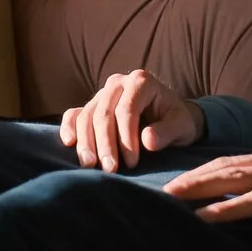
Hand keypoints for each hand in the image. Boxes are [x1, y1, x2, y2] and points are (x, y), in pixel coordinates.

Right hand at [58, 69, 203, 172]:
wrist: (170, 117)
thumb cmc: (177, 121)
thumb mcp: (182, 126)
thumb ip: (168, 132)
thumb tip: (147, 141)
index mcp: (141, 81)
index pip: (127, 110)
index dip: (127, 138)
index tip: (132, 163)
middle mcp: (118, 82)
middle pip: (104, 113)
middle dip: (105, 144)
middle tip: (110, 169)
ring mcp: (102, 93)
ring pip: (87, 115)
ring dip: (86, 142)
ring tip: (89, 165)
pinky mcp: (92, 105)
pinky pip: (74, 114)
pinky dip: (68, 127)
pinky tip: (69, 143)